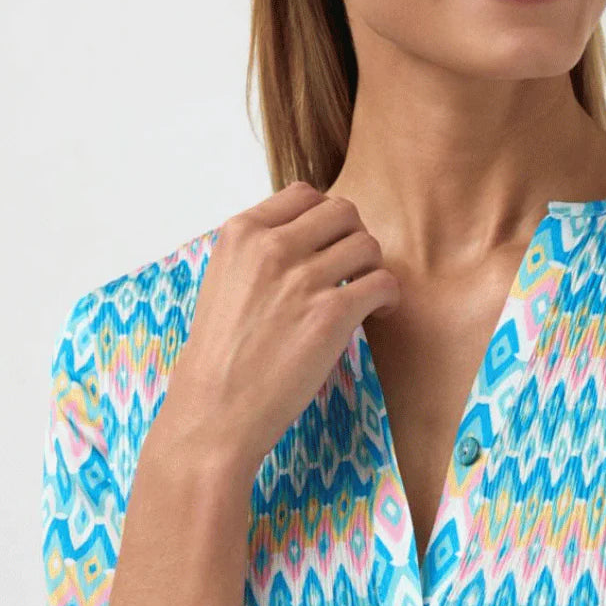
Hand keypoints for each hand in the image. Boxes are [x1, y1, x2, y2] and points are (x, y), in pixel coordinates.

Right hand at [159, 182, 400, 482]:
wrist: (215, 411)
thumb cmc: (220, 359)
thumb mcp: (224, 283)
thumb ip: (259, 254)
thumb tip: (306, 241)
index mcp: (240, 233)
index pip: (303, 194)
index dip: (326, 220)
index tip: (329, 248)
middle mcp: (271, 246)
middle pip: (342, 211)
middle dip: (354, 239)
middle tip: (354, 272)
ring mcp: (302, 278)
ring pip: (367, 244)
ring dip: (374, 268)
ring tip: (366, 297)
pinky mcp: (330, 314)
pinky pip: (383, 283)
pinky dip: (390, 298)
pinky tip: (379, 315)